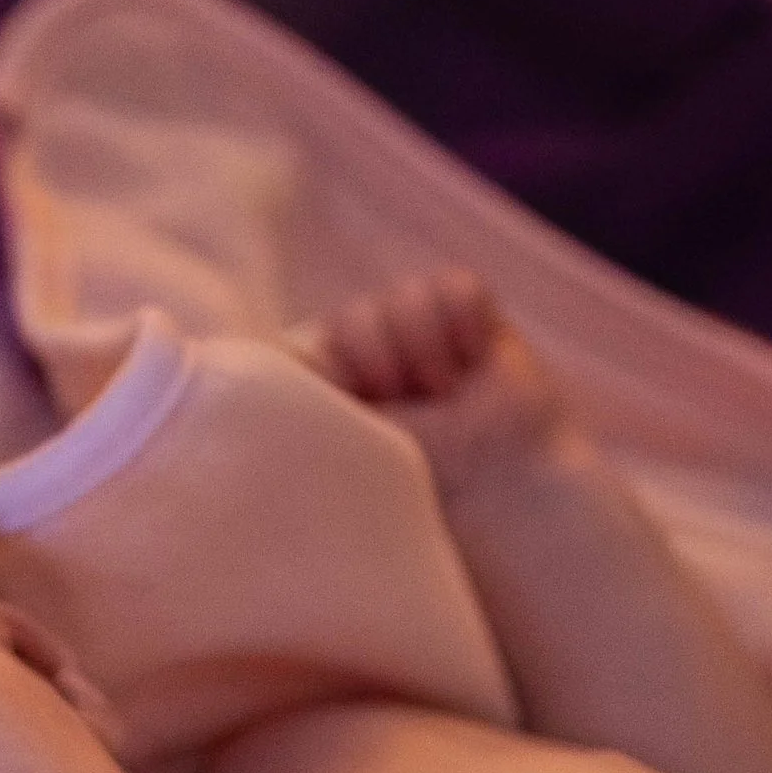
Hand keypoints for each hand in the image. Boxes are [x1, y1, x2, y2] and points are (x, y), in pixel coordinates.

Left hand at [311, 270, 571, 495]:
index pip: (307, 345)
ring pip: (405, 296)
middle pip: (354, 317)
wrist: (507, 485)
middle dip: (380, 359)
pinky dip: (466, 322)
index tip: (365, 405)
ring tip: (447, 390)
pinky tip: (475, 361)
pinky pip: (456, 287)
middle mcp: (375, 356)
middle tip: (412, 401)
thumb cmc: (429, 481)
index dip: (337, 369)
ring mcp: (424, 332)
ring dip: (425, 345)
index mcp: (337, 388)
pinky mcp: (472, 318)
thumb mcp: (354, 448)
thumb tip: (264, 369)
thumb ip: (312, 407)